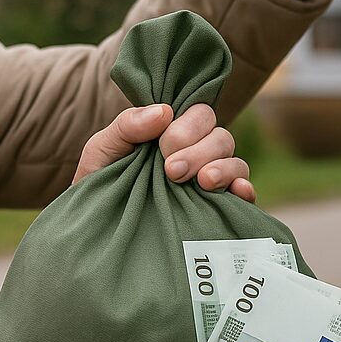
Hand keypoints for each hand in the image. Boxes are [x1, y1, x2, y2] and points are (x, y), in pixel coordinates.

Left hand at [74, 102, 255, 202]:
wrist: (94, 229)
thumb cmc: (99, 183)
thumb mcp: (102, 148)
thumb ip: (127, 125)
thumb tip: (164, 112)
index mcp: (173, 134)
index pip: (200, 114)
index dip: (188, 126)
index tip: (164, 146)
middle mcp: (197, 155)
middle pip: (220, 137)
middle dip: (199, 150)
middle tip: (172, 171)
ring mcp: (209, 183)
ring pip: (236, 162)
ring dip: (223, 168)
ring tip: (202, 182)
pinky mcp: (216, 211)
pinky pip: (244, 195)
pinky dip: (245, 189)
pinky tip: (237, 193)